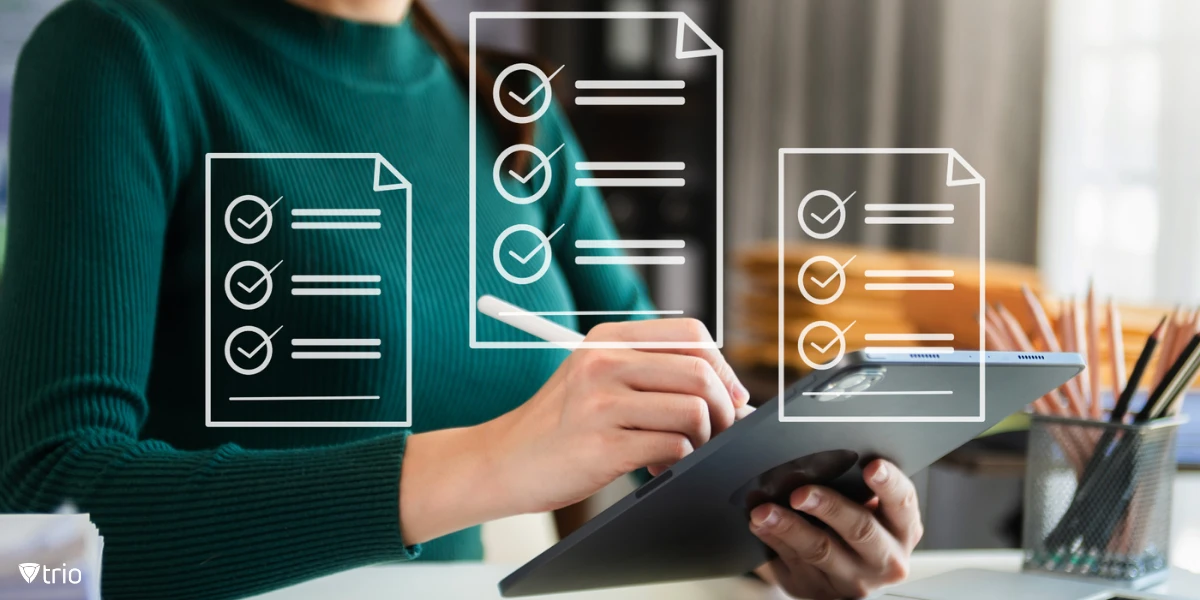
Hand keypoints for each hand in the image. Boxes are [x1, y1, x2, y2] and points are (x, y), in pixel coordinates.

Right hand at [486, 319, 749, 514]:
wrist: (503, 460)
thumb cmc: (560, 424)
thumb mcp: (596, 377)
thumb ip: (653, 371)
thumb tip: (731, 393)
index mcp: (607, 337)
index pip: (692, 334)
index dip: (723, 367)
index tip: (729, 396)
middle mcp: (603, 362)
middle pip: (700, 372)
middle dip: (723, 408)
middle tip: (716, 432)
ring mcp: (600, 403)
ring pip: (693, 411)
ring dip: (703, 438)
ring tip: (683, 449)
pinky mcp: (602, 446)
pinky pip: (672, 447)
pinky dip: (678, 461)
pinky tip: (655, 467)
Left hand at [749, 460, 921, 599]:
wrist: (847, 571)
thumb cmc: (859, 524)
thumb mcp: (872, 507)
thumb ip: (858, 486)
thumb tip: (824, 456)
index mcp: (902, 529)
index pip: (902, 503)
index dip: (889, 484)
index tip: (871, 465)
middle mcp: (884, 559)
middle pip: (859, 530)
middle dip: (829, 507)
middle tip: (801, 493)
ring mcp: (851, 579)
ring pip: (820, 551)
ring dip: (788, 527)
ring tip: (764, 510)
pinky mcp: (818, 590)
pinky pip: (793, 563)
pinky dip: (772, 539)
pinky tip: (759, 524)